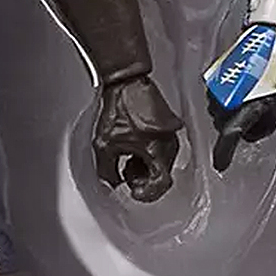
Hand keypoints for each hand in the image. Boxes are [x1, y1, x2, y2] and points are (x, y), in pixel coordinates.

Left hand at [92, 73, 181, 202]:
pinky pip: (161, 150)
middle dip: (143, 179)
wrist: (127, 82)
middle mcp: (170, 145)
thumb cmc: (120, 106)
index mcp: (159, 151)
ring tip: (127, 160)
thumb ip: (108, 171)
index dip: (146, 193)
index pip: (161, 185)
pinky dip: (147, 154)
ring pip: (161, 163)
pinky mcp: (168, 127)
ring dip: (144, 167)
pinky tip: (133, 147)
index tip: (134, 192)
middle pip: (162, 175)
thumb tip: (112, 181)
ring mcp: (171, 135)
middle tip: (127, 176)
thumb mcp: (104, 145)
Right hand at [204, 24, 275, 169]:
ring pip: (217, 111)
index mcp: (243, 111)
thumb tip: (251, 134)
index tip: (220, 165)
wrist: (267, 42)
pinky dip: (225, 97)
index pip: (229, 138)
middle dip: (233, 125)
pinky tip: (240, 88)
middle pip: (222, 125)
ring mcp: (216, 89)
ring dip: (229, 110)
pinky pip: (216, 96)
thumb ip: (263, 126)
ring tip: (247, 97)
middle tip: (251, 115)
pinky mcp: (212, 78)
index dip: (223, 154)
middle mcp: (224, 102)